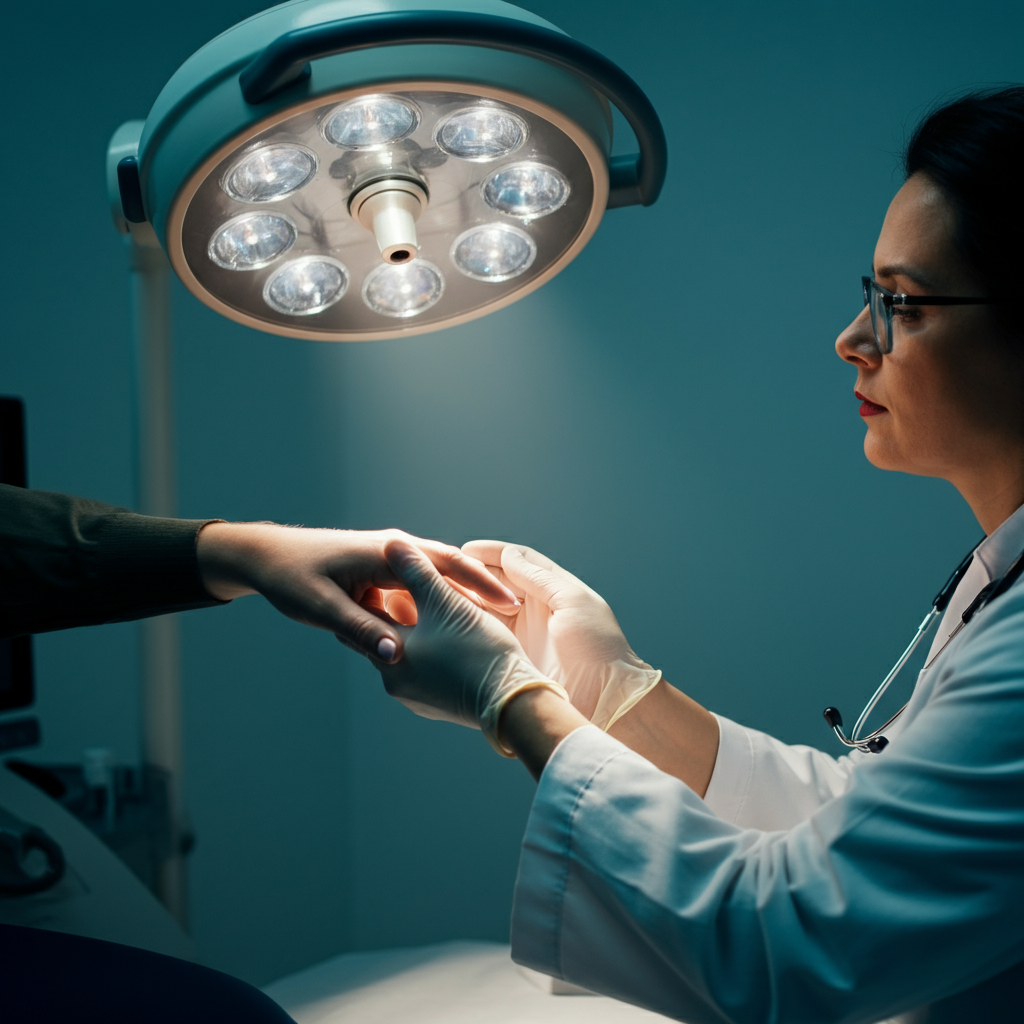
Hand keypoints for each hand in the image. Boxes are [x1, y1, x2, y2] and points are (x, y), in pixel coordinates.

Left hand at [196, 523, 518, 662]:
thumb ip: (364, 632)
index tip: (511, 603)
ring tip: (495, 630)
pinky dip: (434, 619)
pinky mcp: (375, 591)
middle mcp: (388, 559)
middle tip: (517, 617)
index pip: (443, 566)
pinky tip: (453, 638)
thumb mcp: (326, 609)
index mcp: (382, 554)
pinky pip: (414, 607)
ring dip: (458, 609)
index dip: (479, 584)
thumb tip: (392, 656)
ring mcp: (384, 577)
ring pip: (430, 595)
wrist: (263, 559)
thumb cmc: (292, 577)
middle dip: (478, 597)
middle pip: (445, 579)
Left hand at [376, 540, 567, 753]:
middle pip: (393, 632)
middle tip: (415, 583)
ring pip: (413, 650)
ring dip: (423, 628)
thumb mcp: (446, 603)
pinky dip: (437, 648)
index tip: (389, 568)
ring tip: (441, 605)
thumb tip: (394, 545)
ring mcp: (415, 698)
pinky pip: (429, 669)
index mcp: (389, 656)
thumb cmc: (479, 652)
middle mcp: (394, 683)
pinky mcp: (437, 706)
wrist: (516, 705)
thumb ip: (417, 571)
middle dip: (405, 607)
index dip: (383, 584)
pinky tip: (455, 635)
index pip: (373, 611)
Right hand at [461, 541, 659, 729]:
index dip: (494, 553)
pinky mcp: (508, 658)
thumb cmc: (598, 648)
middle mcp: (535, 610)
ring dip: (465, 595)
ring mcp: (520, 634)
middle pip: (498, 582)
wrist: (605, 701)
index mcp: (555, 590)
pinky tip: (447, 615)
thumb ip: (538, 578)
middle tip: (446, 568)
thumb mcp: (572, 603)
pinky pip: (482, 634)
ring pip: (485, 606)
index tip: (467, 548)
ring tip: (440, 588)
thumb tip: (508, 555)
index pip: (520, 562)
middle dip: (473, 572)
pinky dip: (464, 622)